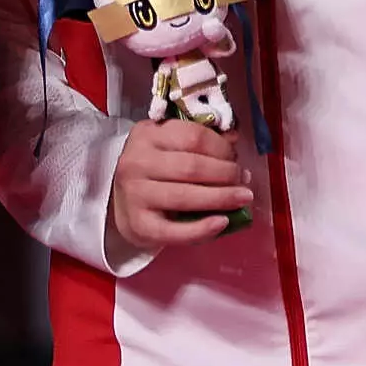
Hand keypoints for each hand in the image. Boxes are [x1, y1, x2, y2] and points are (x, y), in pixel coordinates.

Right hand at [109, 119, 250, 253]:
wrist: (121, 203)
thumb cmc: (153, 171)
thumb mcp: (169, 146)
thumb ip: (199, 140)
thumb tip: (234, 139)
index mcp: (147, 134)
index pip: (193, 136)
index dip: (221, 147)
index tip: (236, 157)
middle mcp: (137, 162)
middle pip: (192, 167)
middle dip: (226, 173)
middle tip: (244, 179)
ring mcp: (135, 195)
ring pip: (186, 196)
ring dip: (221, 198)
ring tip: (243, 198)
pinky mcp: (139, 225)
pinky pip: (175, 230)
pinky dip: (202, 228)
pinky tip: (222, 222)